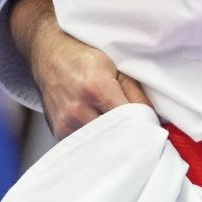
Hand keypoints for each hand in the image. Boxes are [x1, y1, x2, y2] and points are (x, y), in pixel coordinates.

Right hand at [11, 0, 149, 137]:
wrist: (49, 55)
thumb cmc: (83, 58)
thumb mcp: (115, 67)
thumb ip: (135, 93)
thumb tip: (152, 117)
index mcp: (96, 89)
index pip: (128, 119)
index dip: (142, 124)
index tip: (150, 128)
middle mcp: (78, 109)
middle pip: (115, 135)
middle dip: (129, 136)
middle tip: (138, 134)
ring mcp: (66, 124)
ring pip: (100, 144)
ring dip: (112, 140)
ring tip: (118, 130)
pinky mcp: (58, 133)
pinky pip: (85, 146)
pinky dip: (96, 142)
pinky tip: (101, 131)